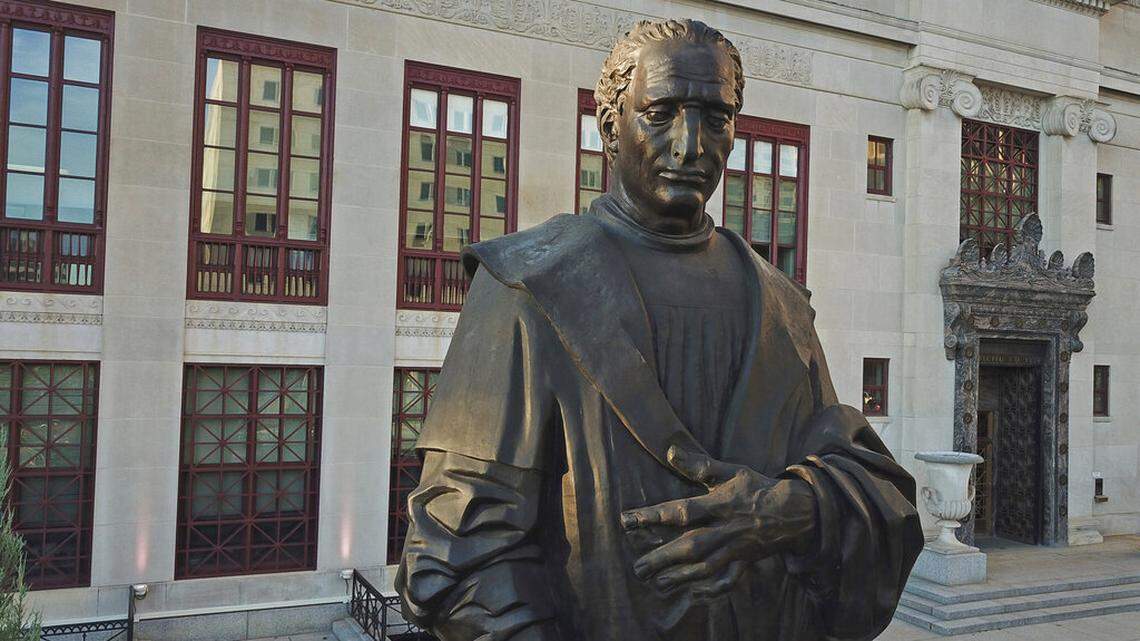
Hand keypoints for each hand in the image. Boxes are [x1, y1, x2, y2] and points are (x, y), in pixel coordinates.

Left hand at [620, 446, 816, 596]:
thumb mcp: (731, 471)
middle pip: (691, 546)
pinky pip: (729, 581)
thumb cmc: (757, 488)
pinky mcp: (745, 562)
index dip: (654, 516)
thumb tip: (671, 451)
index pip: (682, 511)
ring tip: (658, 583)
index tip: (628, 520)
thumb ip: (699, 464)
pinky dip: (713, 590)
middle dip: (663, 558)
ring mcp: (737, 548)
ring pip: (707, 567)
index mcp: (720, 504)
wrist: (797, 510)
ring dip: (681, 577)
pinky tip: (694, 595)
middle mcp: (726, 529)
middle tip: (638, 567)